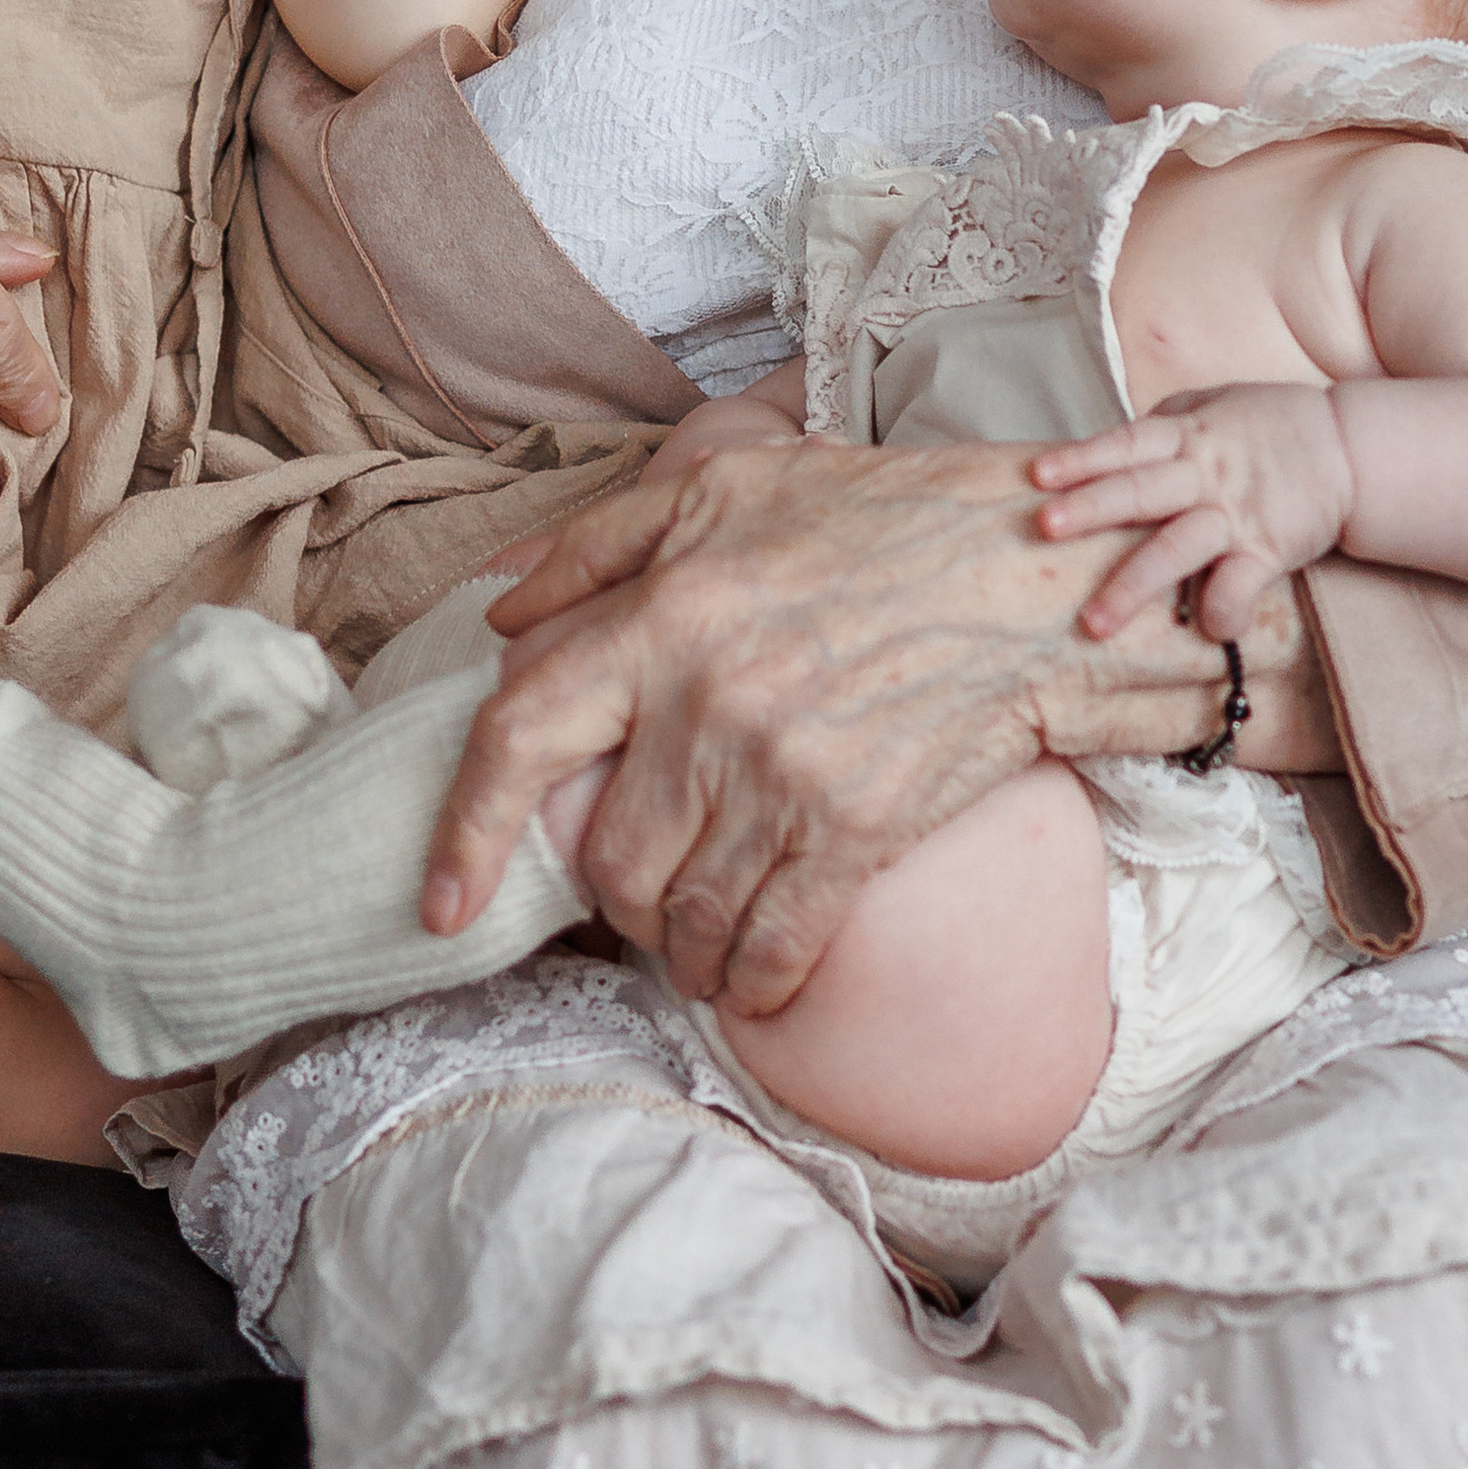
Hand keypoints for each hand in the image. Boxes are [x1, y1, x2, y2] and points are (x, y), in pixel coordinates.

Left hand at [426, 436, 1294, 1014]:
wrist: (1026, 577)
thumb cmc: (875, 518)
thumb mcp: (727, 486)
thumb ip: (598, 545)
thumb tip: (501, 614)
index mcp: (665, 615)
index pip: (520, 736)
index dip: (463, 830)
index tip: (441, 904)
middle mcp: (711, 705)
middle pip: (607, 860)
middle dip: (613, 898)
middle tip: (639, 893)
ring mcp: (784, 778)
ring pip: (684, 919)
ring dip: (679, 952)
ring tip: (694, 943)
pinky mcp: (857, 833)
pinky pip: (772, 950)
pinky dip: (751, 982)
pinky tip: (754, 977)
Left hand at [1033, 383, 1355, 643]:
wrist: (1351, 446)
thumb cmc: (1274, 424)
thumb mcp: (1216, 403)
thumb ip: (1166, 421)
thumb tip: (1113, 440)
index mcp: (1188, 433)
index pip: (1125, 444)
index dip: (1081, 458)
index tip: (1037, 475)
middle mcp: (1206, 472)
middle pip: (1141, 491)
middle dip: (1091, 509)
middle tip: (1043, 528)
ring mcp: (1236, 513)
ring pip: (1178, 548)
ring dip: (1135, 584)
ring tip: (1094, 623)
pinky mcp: (1269, 548)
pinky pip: (1240, 584)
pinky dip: (1221, 609)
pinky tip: (1202, 630)